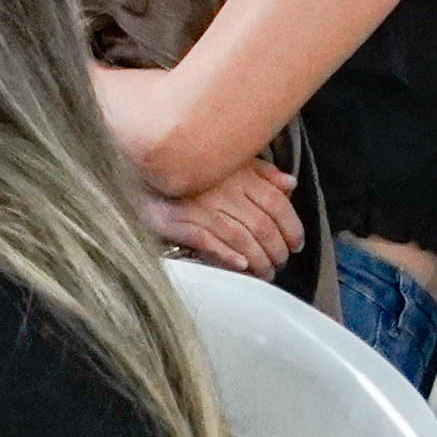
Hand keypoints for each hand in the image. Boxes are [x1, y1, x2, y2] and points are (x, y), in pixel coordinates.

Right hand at [137, 163, 305, 278]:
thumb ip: (261, 174)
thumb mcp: (228, 164)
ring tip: (265, 273)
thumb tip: (290, 184)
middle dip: (277, 249)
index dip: (292, 226)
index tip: (297, 243)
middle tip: (280, 263)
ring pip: (240, 237)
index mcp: (237, 174)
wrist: (139, 172)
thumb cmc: (190, 171)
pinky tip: (241, 266)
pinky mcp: (176, 221)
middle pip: (261, 225)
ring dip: (258, 260)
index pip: (275, 203)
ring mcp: (198, 206)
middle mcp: (221, 189)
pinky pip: (207, 241)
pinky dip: (227, 255)